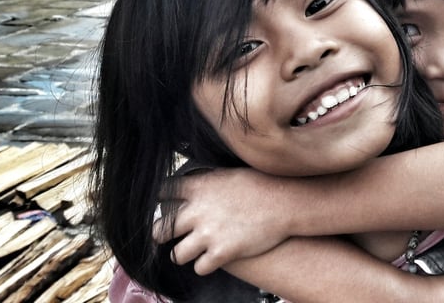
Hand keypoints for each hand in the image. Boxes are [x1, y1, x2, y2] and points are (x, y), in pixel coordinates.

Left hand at [154, 168, 289, 274]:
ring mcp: (208, 234)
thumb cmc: (262, 185)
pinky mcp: (221, 253)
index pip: (161, 192)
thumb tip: (196, 185)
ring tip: (192, 251)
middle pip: (159, 229)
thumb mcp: (229, 175)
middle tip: (167, 237)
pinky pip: (199, 268)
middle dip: (161, 235)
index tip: (160, 204)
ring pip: (177, 254)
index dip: (157, 199)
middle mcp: (198, 211)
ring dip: (184, 254)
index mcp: (199, 187)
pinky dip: (204, 266)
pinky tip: (211, 259)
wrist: (285, 202)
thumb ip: (207, 183)